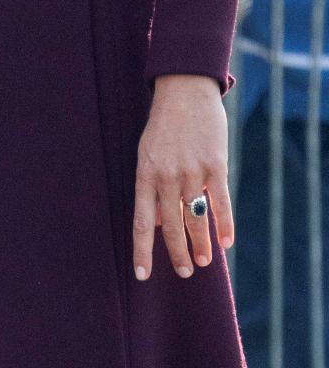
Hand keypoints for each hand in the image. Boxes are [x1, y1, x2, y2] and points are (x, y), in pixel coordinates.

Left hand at [133, 74, 231, 281]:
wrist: (184, 91)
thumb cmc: (164, 126)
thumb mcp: (148, 154)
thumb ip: (151, 188)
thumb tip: (155, 223)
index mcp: (145, 173)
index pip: (141, 221)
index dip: (142, 250)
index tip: (142, 276)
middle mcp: (167, 176)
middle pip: (171, 226)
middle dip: (178, 253)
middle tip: (186, 272)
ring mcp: (192, 172)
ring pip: (197, 218)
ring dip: (202, 243)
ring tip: (206, 261)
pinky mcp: (215, 166)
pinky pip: (220, 203)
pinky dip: (224, 224)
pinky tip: (226, 241)